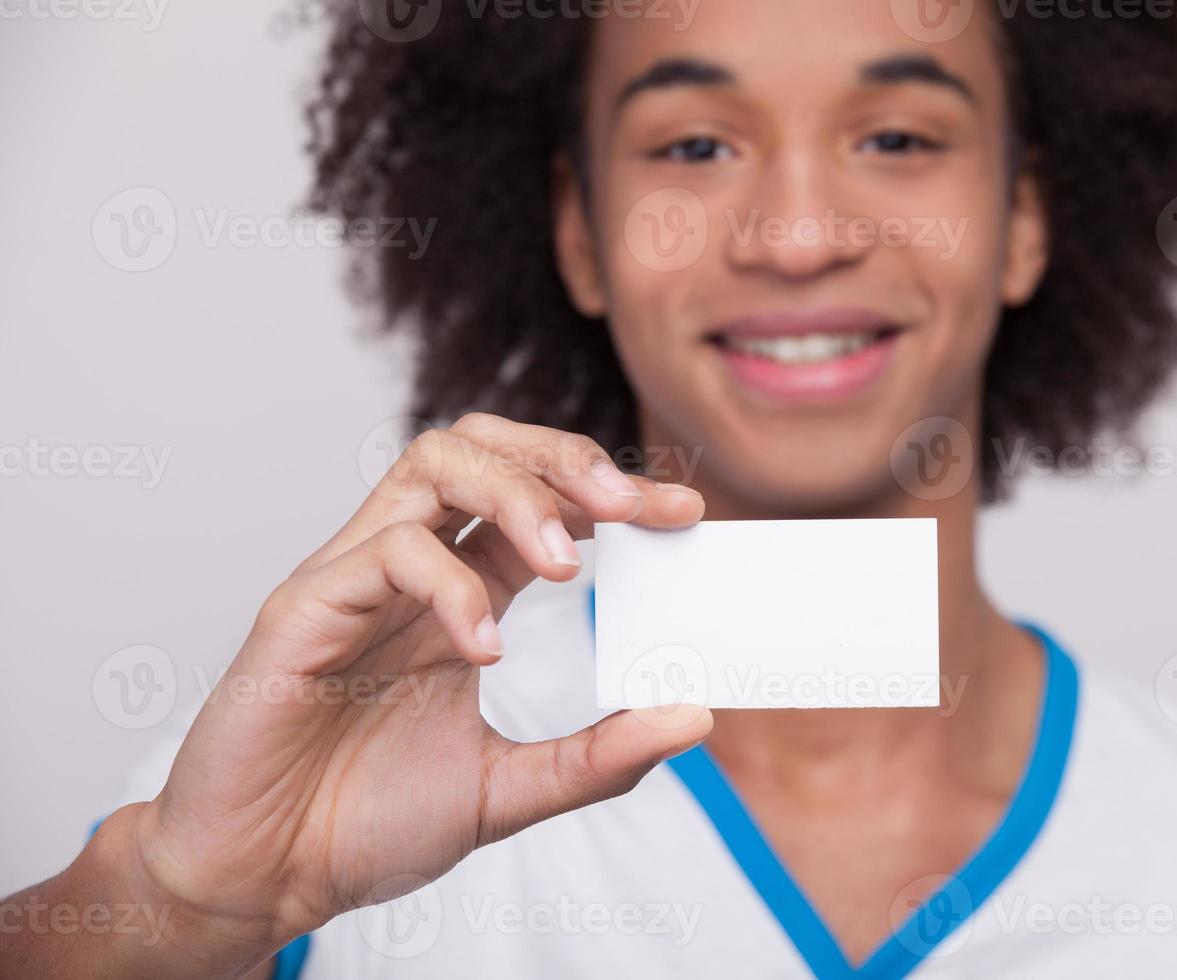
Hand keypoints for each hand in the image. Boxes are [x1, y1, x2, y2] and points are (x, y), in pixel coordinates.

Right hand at [112, 415, 709, 969]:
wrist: (263, 880)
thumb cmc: (365, 823)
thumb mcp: (509, 791)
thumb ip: (598, 757)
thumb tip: (695, 718)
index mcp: (459, 596)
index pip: (541, 504)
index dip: (613, 494)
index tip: (684, 512)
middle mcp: (410, 570)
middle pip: (485, 447)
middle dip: (566, 458)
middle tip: (634, 507)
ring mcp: (354, 578)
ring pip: (433, 462)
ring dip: (515, 493)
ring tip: (567, 563)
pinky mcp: (303, 607)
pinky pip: (385, 550)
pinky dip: (449, 586)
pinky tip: (484, 649)